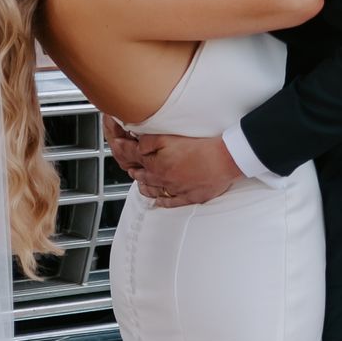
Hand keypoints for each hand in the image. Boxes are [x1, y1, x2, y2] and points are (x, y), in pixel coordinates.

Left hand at [113, 128, 241, 207]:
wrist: (223, 160)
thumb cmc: (199, 148)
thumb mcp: (170, 138)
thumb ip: (150, 142)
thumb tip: (137, 146)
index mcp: (157, 165)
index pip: (136, 158)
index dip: (125, 150)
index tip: (119, 146)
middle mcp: (164, 180)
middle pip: (144, 176)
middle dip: (135, 171)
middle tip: (131, 169)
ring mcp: (177, 190)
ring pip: (155, 191)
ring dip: (145, 187)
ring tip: (140, 183)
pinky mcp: (190, 196)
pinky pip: (171, 202)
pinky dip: (162, 201)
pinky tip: (158, 201)